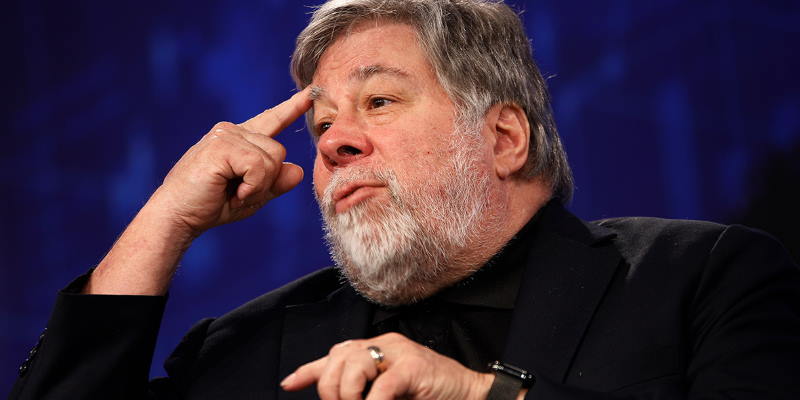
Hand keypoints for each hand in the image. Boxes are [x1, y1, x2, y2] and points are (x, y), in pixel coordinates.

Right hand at [151, 87, 311, 236]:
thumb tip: (297, 169)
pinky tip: (234, 192)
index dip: (292, 108)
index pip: (272, 120)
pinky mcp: (221, 145)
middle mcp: (232, 131)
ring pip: (272, 158)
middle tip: (241, 193)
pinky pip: (259, 165)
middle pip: (279, 150)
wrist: (179, 215)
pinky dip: (252, 186)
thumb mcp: (254, 195)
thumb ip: (275, 182)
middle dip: (268, 180)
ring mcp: (225, 135)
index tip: (310, 94)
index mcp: (240, 139)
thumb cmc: (211, 205)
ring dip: (259, 185)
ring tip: (234, 192)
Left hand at [281, 332, 493, 399]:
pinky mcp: (415, 367)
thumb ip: (365, 391)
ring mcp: (401, 352)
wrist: (471, 394)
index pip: (336, 353)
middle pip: (338, 357)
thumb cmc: (429, 396)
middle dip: (329, 389)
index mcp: (378, 349)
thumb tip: (339, 399)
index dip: (310, 369)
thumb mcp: (389, 393)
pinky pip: (382, 384)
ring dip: (348, 396)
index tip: (289, 384)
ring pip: (355, 364)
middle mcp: (386, 344)